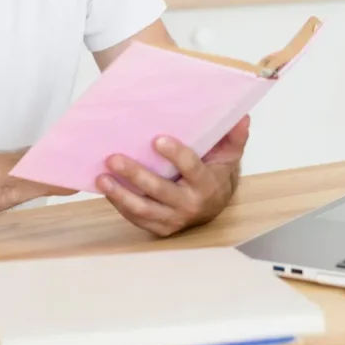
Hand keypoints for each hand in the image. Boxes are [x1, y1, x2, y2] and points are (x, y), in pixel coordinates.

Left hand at [96, 115, 250, 236]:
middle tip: (114, 157)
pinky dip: (120, 205)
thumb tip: (241, 116)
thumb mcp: (229, 154)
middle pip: (160, 190)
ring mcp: (174, 219)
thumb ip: (234, 136)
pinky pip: (137, 219)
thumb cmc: (216, 173)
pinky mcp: (160, 228)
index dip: (176, 155)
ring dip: (120, 194)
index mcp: (207, 184)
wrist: (214, 206)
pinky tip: (106, 190)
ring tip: (102, 178)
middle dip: (136, 174)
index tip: (157, 139)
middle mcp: (190, 205)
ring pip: (144, 209)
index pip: (191, 168)